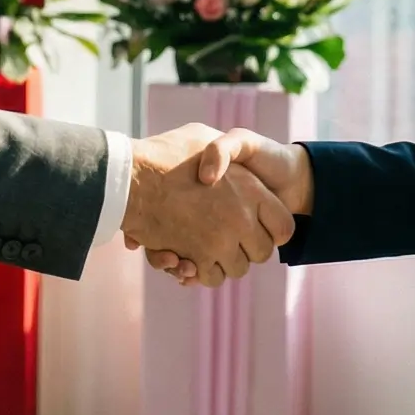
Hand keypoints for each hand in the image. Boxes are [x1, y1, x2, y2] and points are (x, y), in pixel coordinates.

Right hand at [120, 121, 294, 285]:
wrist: (130, 177)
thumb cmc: (164, 154)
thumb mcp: (201, 137)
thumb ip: (222, 151)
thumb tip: (225, 160)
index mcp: (251, 189)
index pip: (284, 226)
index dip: (274, 230)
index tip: (260, 228)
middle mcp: (241, 219)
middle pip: (262, 253)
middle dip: (248, 249)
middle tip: (231, 239)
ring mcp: (219, 242)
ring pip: (237, 269)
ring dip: (224, 262)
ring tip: (207, 247)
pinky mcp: (195, 259)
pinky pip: (209, 277)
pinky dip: (201, 273)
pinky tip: (189, 258)